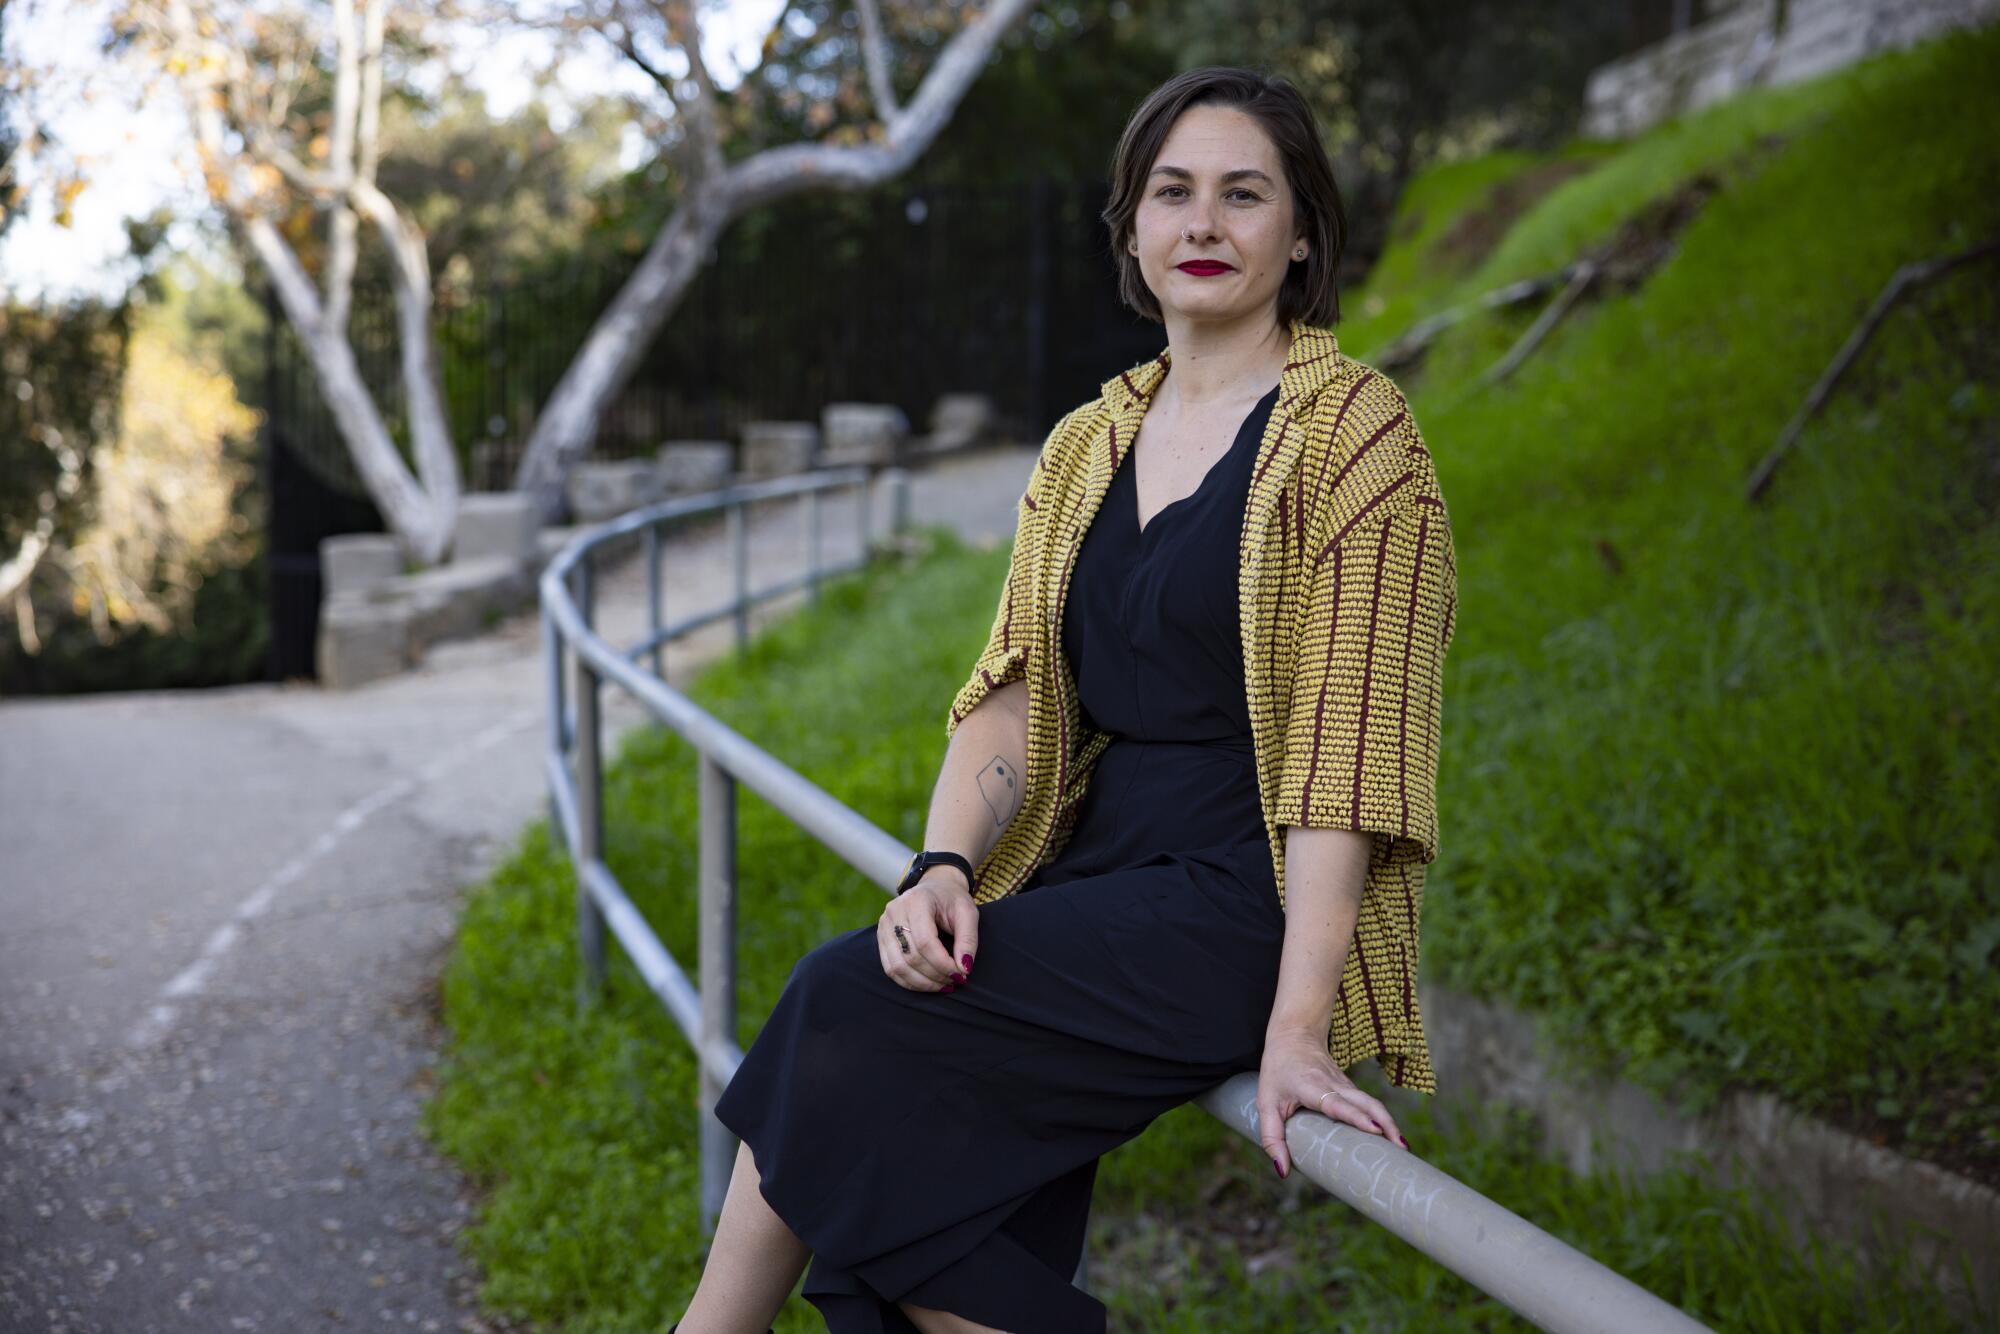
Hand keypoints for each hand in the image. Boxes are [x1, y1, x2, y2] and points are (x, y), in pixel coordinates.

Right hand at [876, 869, 978, 992]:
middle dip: (935, 975)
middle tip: (955, 981)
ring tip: (943, 985)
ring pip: (897, 967)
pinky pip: (890, 968)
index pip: (925, 941)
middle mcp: (895, 912)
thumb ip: (968, 940)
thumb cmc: (952, 899)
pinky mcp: (881, 938)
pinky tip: (927, 983)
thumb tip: (964, 968)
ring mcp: (884, 926)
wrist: (935, 887)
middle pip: (910, 956)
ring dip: (922, 983)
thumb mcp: (967, 913)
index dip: (942, 963)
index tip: (960, 974)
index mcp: (916, 901)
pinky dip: (909, 981)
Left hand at [1256, 1027, 1407, 1178]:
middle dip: (1386, 1125)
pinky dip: (1382, 1119)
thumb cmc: (1278, 1071)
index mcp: (1312, 1087)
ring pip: (1373, 1103)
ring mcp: (1345, 1084)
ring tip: (1403, 1149)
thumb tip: (1282, 1170)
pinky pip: (1369, 1104)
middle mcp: (1334, 1084)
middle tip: (1401, 1150)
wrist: (1294, 1035)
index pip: (1338, 1103)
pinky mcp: (1351, 1088)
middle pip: (1367, 1103)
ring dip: (1390, 1123)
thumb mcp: (1266, 1104)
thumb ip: (1271, 1138)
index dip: (1358, 1117)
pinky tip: (1390, 1138)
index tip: (1376, 1130)